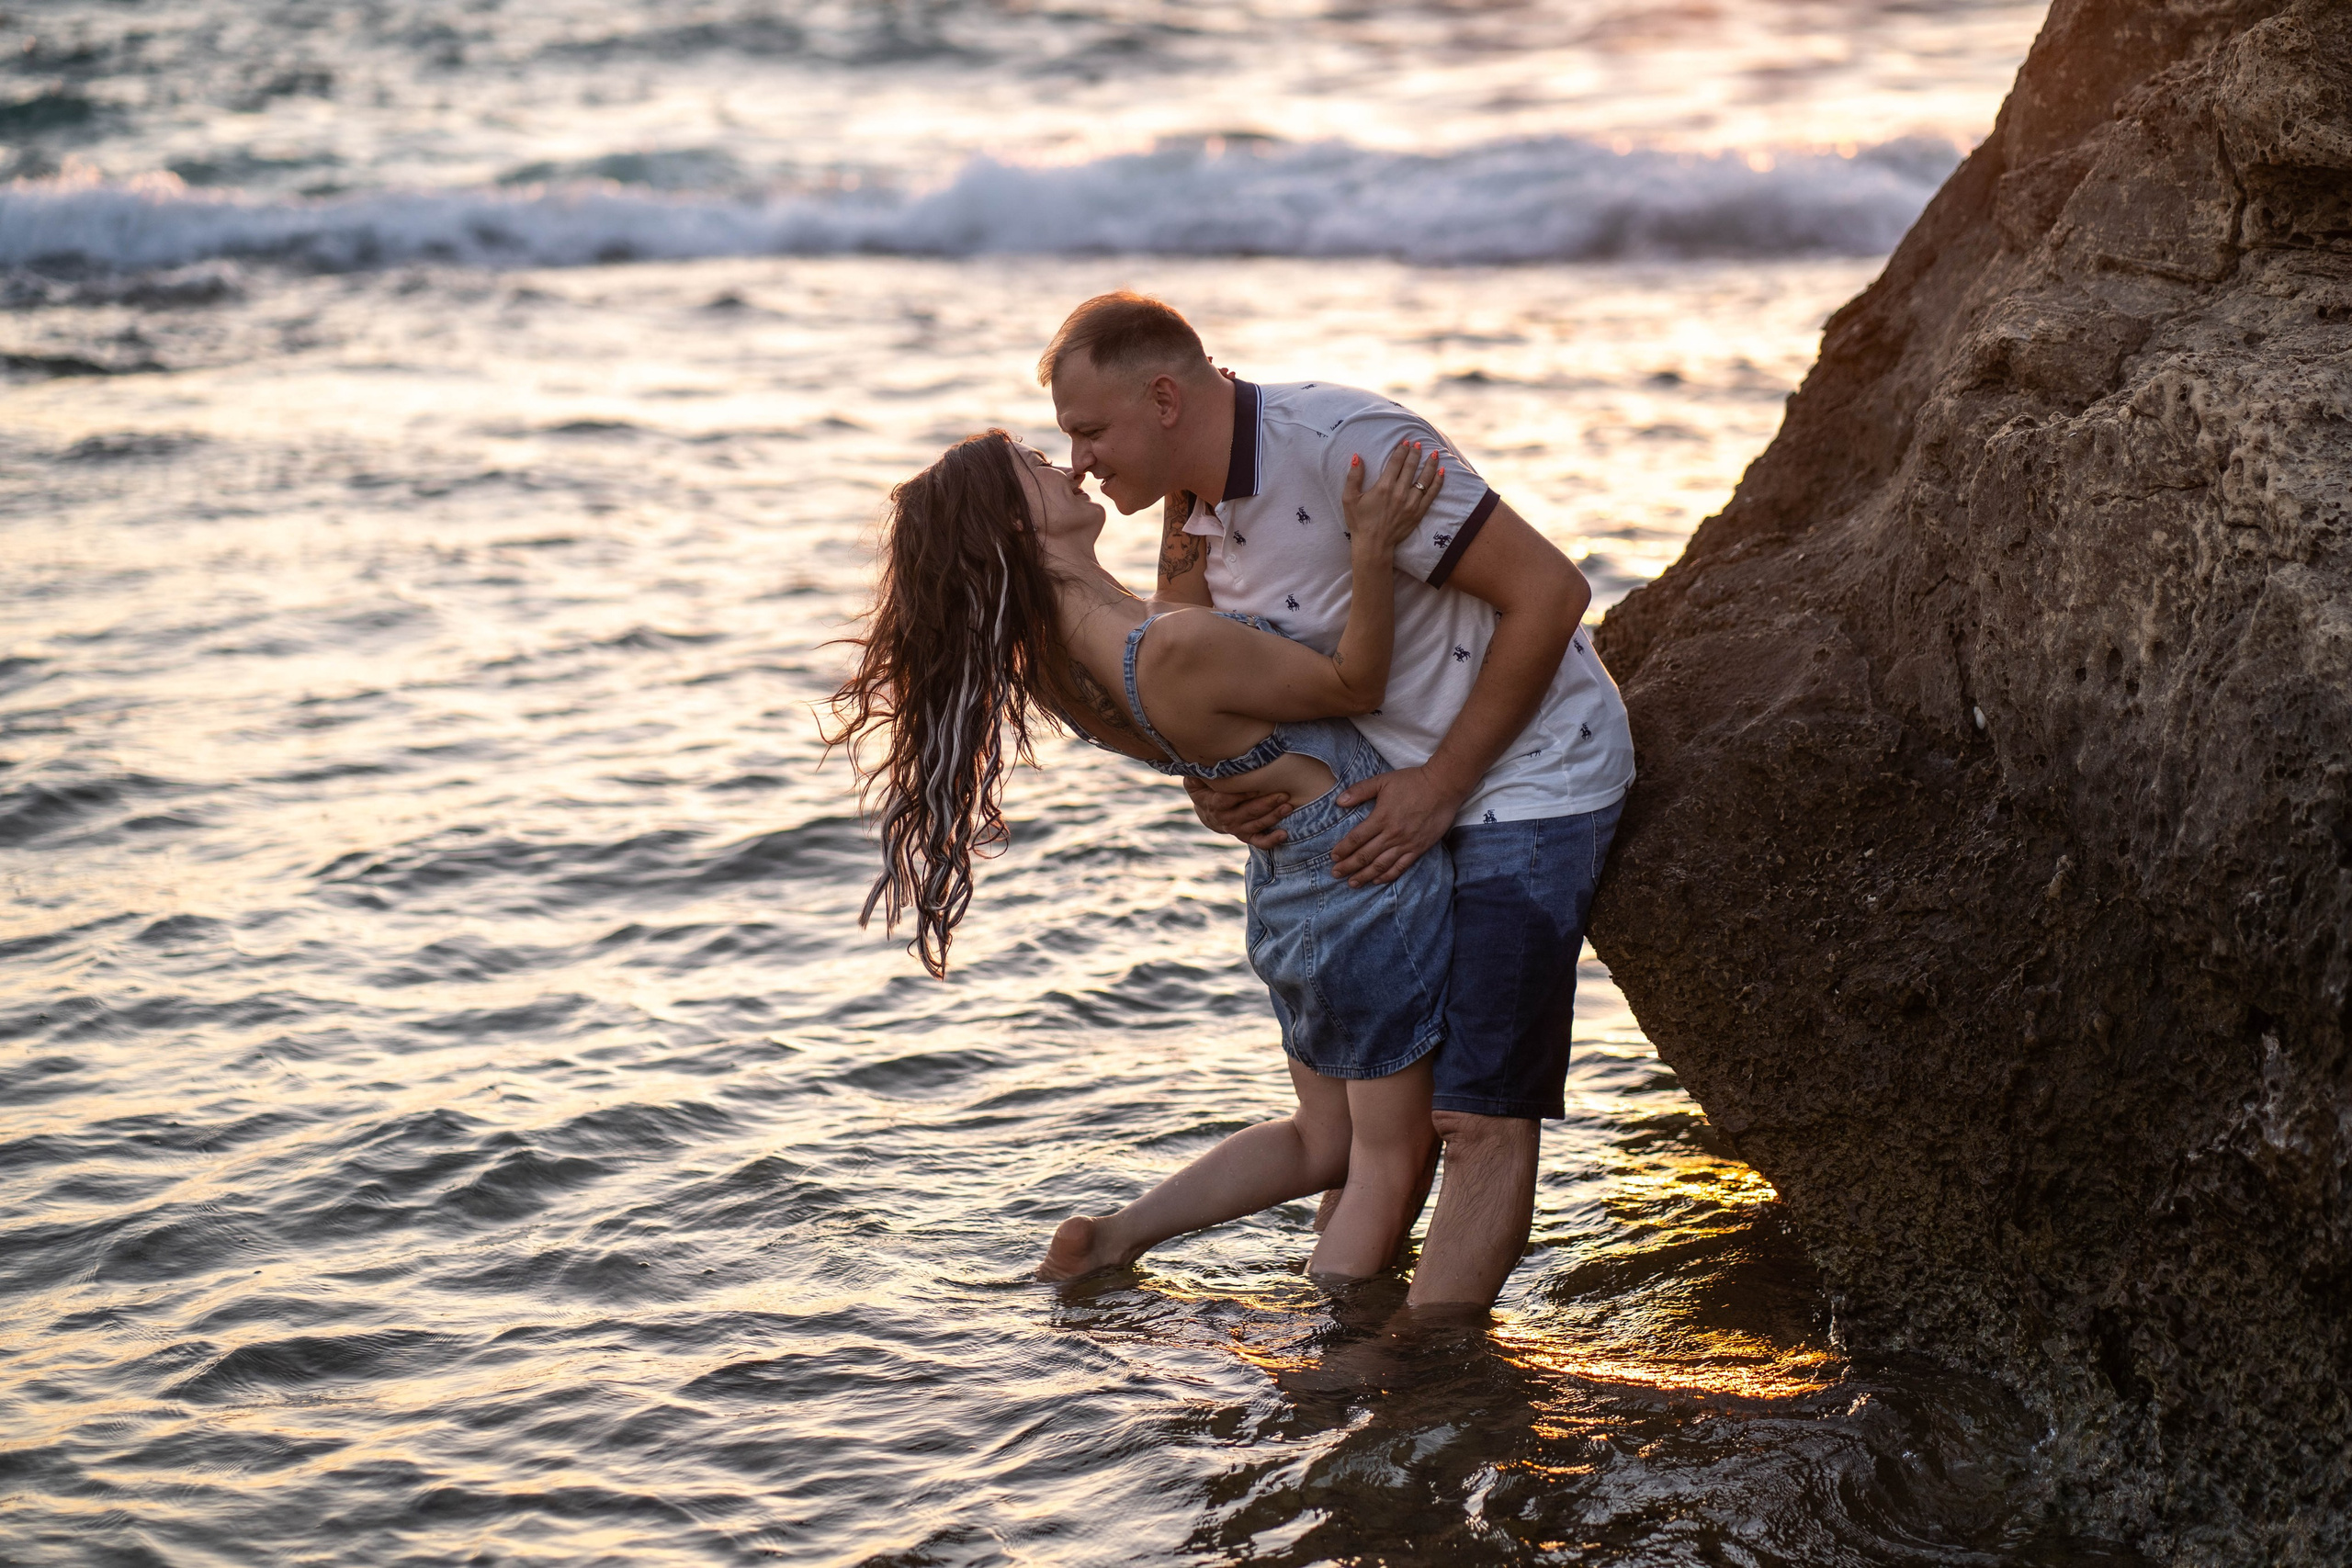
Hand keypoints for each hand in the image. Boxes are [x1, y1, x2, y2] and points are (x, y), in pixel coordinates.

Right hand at [1186, 776, 1290, 847]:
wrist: (1207, 812)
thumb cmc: (1205, 789)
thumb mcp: (1195, 780)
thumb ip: (1199, 772)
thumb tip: (1201, 762)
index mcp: (1214, 804)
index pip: (1228, 799)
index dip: (1243, 794)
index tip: (1259, 786)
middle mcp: (1226, 819)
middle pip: (1248, 812)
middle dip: (1266, 803)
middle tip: (1283, 794)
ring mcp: (1237, 828)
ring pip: (1256, 824)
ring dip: (1273, 817)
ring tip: (1288, 807)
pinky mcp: (1246, 835)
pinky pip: (1258, 841)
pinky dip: (1271, 840)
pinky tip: (1283, 834)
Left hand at [1329, 765, 1465, 885]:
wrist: (1443, 787)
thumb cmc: (1412, 782)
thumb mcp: (1383, 781)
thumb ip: (1360, 791)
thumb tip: (1339, 801)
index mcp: (1381, 818)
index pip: (1356, 838)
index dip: (1343, 849)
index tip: (1333, 857)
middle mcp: (1392, 834)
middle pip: (1365, 855)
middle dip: (1348, 866)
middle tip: (1335, 873)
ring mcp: (1406, 844)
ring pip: (1381, 865)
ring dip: (1364, 875)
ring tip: (1352, 883)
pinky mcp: (1419, 849)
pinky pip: (1400, 867)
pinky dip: (1387, 876)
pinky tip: (1377, 880)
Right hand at [1342, 439, 1444, 558]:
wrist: (1374, 545)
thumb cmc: (1360, 521)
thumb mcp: (1349, 498)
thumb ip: (1353, 477)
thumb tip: (1356, 457)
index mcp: (1383, 487)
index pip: (1396, 463)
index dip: (1402, 450)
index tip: (1406, 441)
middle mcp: (1399, 493)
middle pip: (1411, 467)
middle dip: (1416, 453)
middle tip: (1420, 443)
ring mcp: (1411, 503)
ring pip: (1424, 479)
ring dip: (1430, 464)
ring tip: (1434, 453)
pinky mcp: (1418, 513)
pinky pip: (1431, 494)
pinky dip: (1437, 482)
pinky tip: (1441, 472)